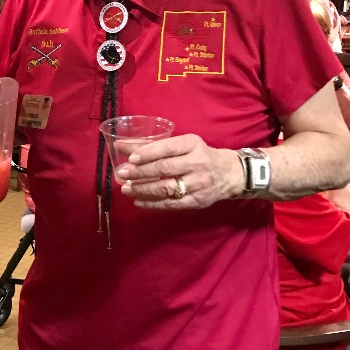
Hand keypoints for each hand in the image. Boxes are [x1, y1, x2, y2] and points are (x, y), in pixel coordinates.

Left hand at [114, 134, 244, 208]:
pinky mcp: (197, 201)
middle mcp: (198, 163)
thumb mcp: (183, 145)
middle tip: (122, 174)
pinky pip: (171, 204)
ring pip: (166, 188)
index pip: (168, 148)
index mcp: (193, 144)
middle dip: (141, 172)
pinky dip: (152, 203)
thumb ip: (153, 146)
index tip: (131, 158)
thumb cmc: (200, 155)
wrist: (229, 174)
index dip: (148, 153)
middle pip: (165, 169)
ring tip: (126, 189)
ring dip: (143, 189)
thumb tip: (120, 146)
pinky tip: (138, 201)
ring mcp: (199, 184)